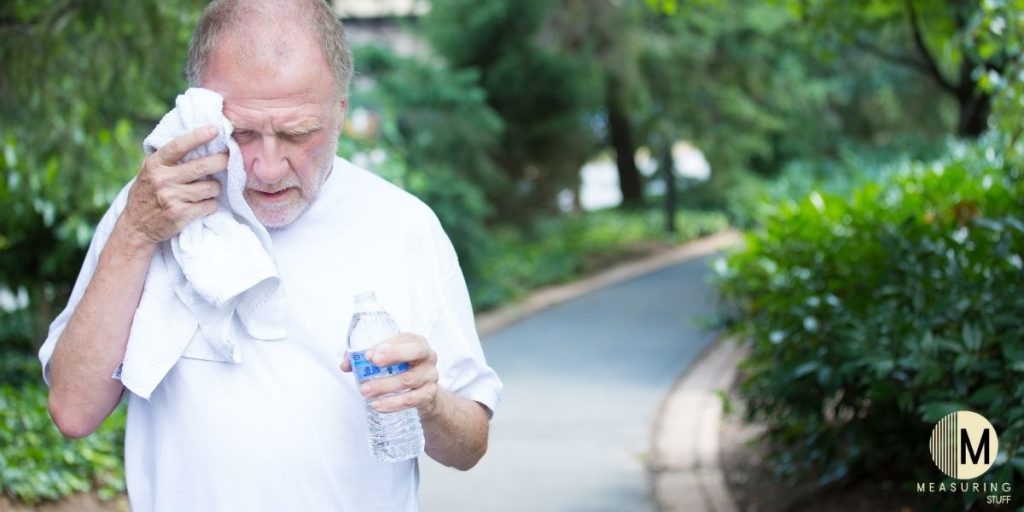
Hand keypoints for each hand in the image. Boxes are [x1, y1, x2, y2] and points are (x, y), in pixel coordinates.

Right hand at [122, 125, 225, 245]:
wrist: (136, 227)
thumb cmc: (147, 194)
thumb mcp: (148, 172)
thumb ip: (166, 159)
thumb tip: (195, 140)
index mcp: (155, 165)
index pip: (179, 146)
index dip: (198, 136)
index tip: (214, 129)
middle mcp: (163, 179)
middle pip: (202, 166)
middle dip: (221, 161)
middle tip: (228, 159)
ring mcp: (171, 197)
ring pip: (210, 187)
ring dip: (215, 188)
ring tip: (209, 189)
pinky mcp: (180, 214)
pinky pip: (209, 205)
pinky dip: (211, 204)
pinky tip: (204, 204)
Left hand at [340, 333, 440, 417]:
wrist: (424, 394)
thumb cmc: (402, 370)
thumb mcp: (387, 361)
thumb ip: (364, 360)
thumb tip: (345, 365)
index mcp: (416, 342)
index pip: (404, 338)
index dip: (388, 345)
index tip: (369, 354)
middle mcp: (428, 356)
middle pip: (415, 352)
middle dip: (394, 355)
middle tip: (372, 362)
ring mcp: (430, 375)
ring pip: (408, 379)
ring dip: (384, 386)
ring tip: (365, 391)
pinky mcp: (429, 394)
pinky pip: (411, 399)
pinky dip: (393, 403)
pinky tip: (378, 405)